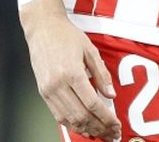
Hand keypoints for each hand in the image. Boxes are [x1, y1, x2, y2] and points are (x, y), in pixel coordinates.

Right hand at [19, 0, 119, 140]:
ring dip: (87, 130)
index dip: (106, 118)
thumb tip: (111, 95)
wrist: (42, 27)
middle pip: (81, 116)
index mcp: (71, 72)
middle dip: (99, 128)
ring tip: (100, 134)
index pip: (92, 104)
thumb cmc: (66, 35)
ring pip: (69, 119)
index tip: (116, 125)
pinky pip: (58, 115)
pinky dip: (72, 125)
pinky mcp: (43, 92)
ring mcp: (48, 90)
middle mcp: (58, 84)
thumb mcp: (90, 50)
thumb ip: (101, 74)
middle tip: (112, 134)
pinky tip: (83, 128)